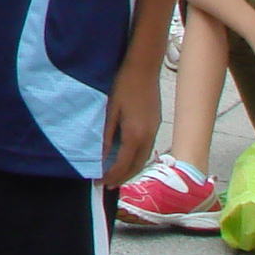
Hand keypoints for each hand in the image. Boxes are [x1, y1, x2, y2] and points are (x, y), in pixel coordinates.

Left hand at [100, 56, 161, 188]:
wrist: (143, 68)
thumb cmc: (123, 85)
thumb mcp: (109, 110)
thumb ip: (106, 135)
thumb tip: (101, 156)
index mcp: (135, 135)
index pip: (123, 164)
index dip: (111, 176)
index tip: (99, 183)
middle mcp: (148, 137)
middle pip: (136, 167)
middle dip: (122, 179)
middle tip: (107, 185)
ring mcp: (154, 131)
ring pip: (143, 159)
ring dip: (130, 170)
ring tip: (116, 176)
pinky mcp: (155, 125)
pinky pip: (146, 149)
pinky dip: (136, 159)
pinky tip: (127, 157)